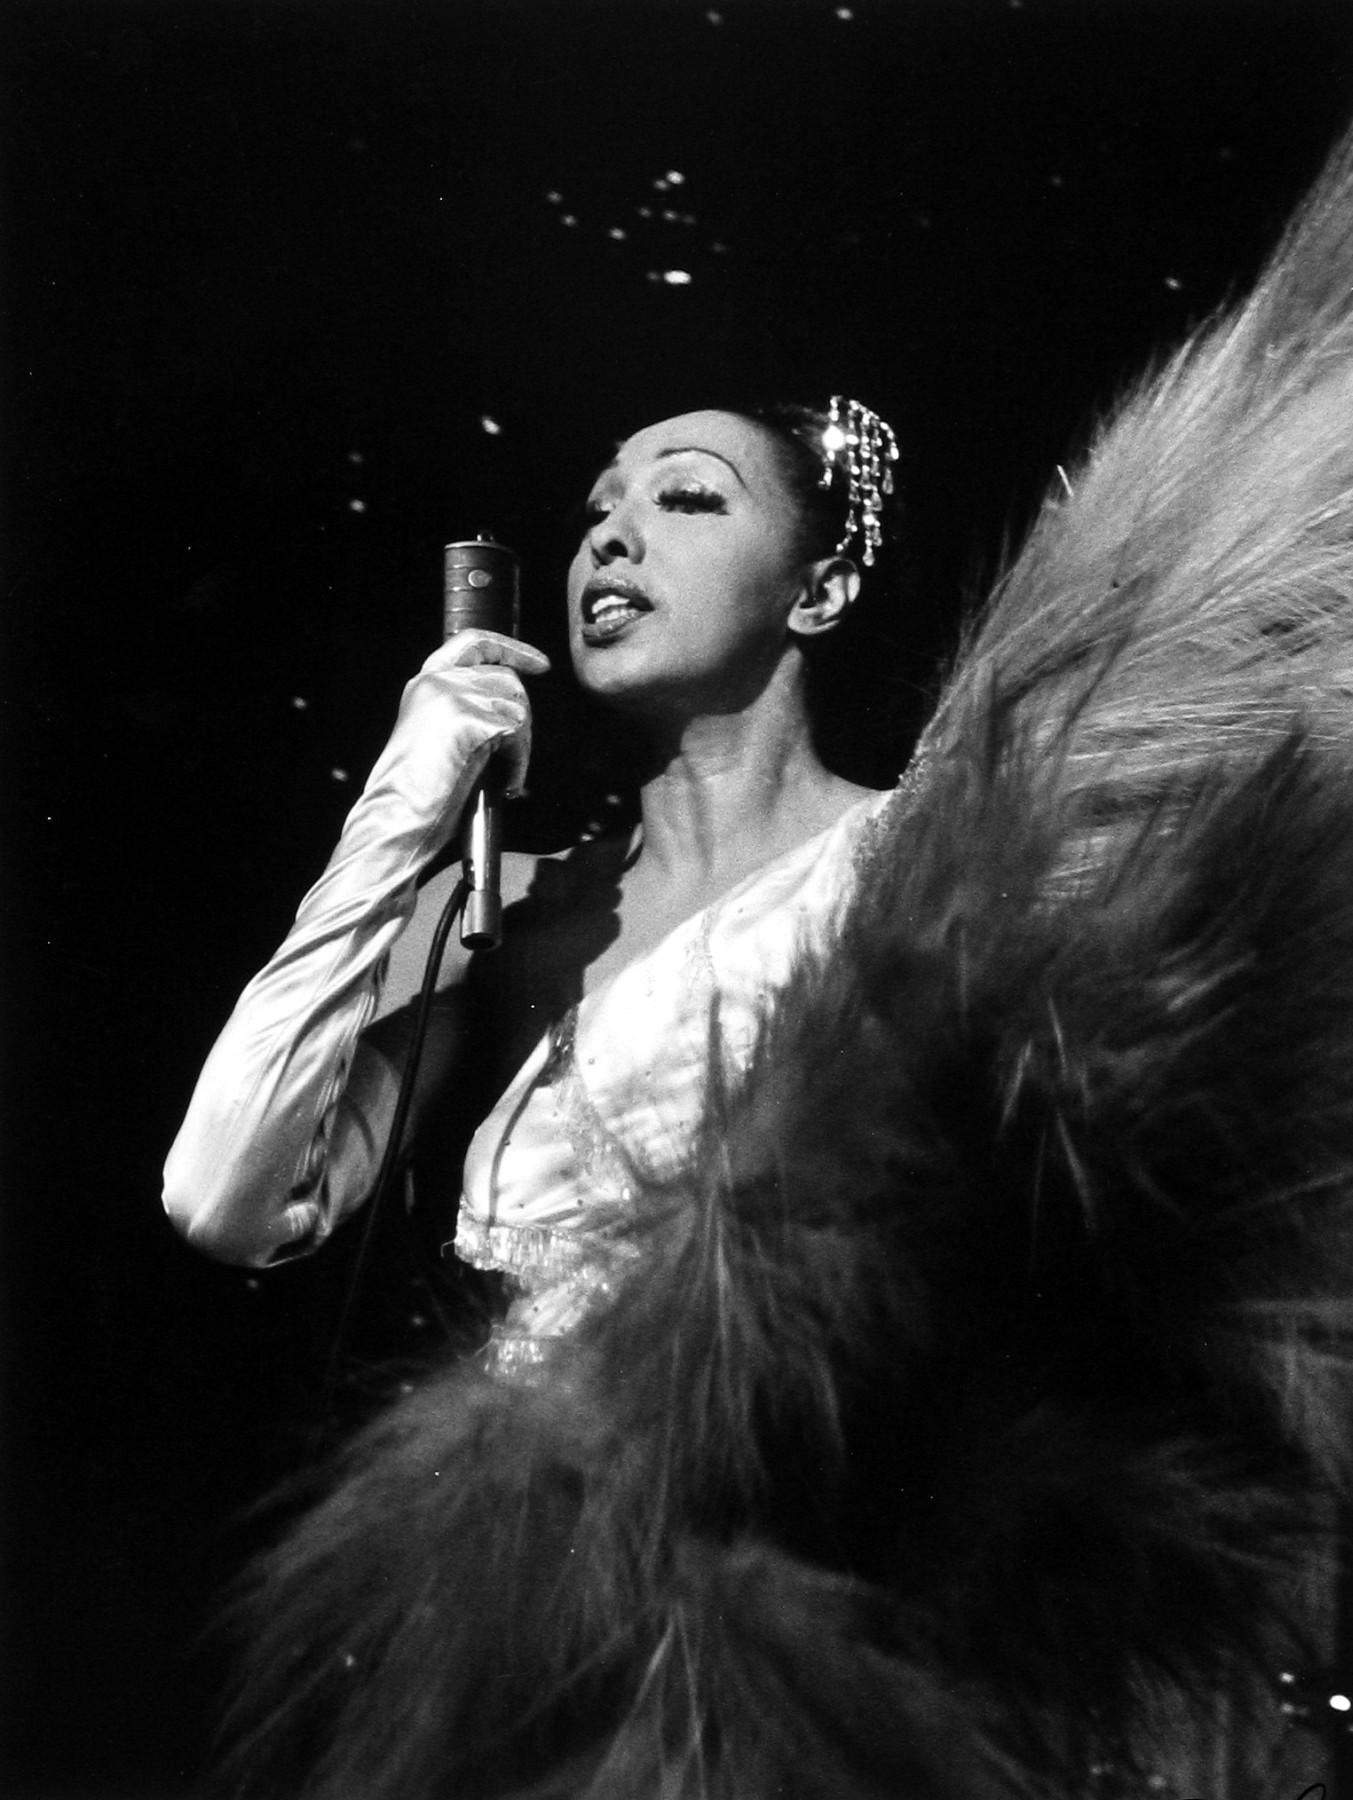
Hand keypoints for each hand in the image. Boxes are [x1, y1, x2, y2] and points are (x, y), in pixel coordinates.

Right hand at [368, 629, 550, 838]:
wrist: (396, 815)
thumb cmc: (414, 790)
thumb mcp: (436, 734)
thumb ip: (463, 708)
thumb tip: (509, 705)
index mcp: (426, 682)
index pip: (475, 643)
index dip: (512, 649)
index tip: (541, 665)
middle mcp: (438, 681)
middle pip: (509, 681)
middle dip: (522, 721)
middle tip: (514, 759)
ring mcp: (452, 696)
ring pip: (519, 707)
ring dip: (522, 746)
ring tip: (504, 776)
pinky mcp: (469, 719)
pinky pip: (518, 733)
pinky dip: (519, 763)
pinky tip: (505, 785)